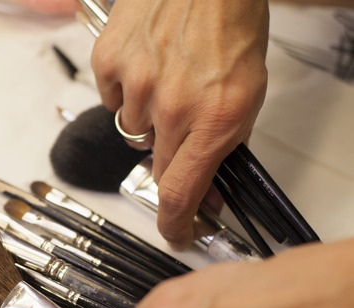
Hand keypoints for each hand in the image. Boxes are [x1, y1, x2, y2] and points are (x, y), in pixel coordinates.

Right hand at [91, 0, 269, 248]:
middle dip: (168, 157)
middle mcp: (172, 106)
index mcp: (214, 118)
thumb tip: (208, 190)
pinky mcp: (109, 62)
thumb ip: (225, 146)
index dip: (175, 222)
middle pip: (155, 164)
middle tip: (180, 126)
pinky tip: (146, 64)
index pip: (181, 192)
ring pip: (132, 130)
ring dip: (147, 116)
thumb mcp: (247, 91)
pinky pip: (111, 98)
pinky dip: (125, 89)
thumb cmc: (230, 25)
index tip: (175, 233)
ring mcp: (136, 83)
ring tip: (166, 78)